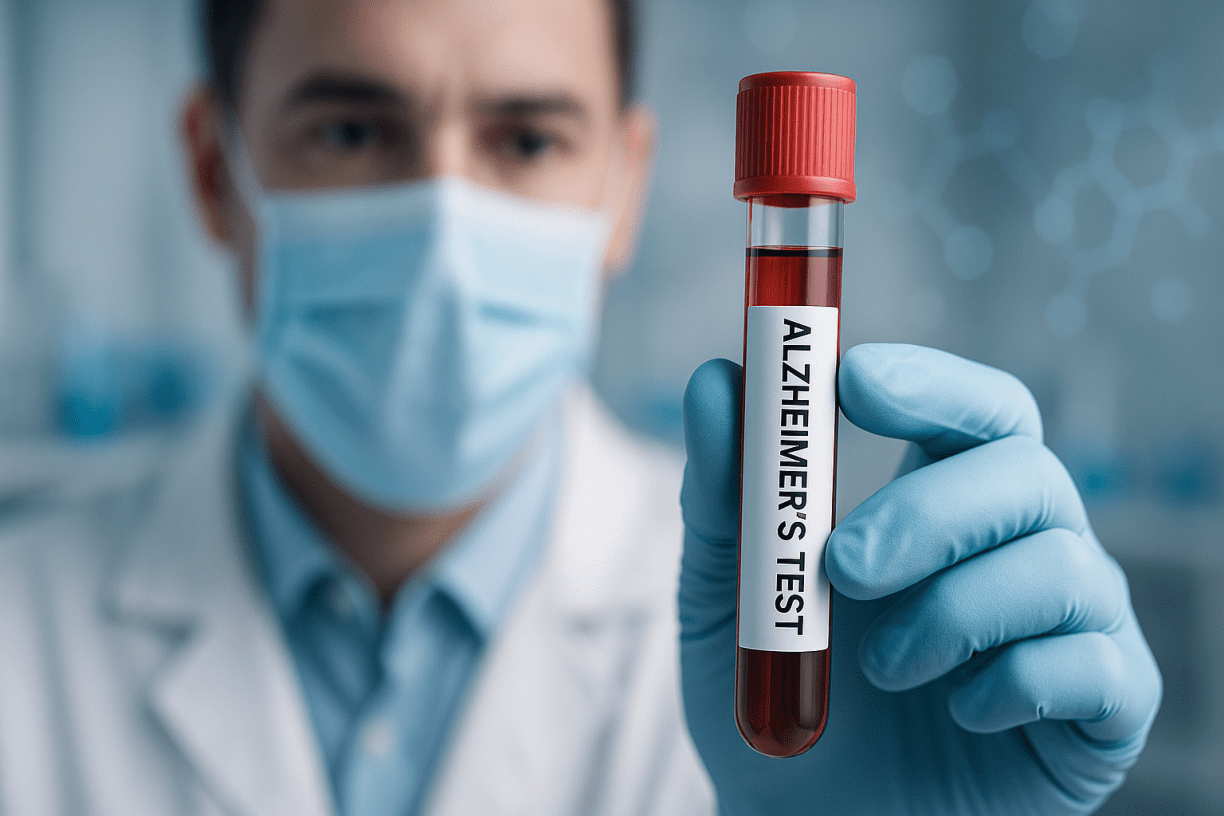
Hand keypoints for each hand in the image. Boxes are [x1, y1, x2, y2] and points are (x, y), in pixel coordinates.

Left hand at [678, 344, 1160, 814]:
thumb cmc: (775, 697)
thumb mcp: (729, 595)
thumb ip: (726, 494)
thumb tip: (717, 381)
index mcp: (942, 504)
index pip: (977, 411)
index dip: (933, 383)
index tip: (853, 382)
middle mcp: (1019, 549)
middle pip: (1028, 472)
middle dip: (932, 512)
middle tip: (842, 566)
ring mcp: (1070, 626)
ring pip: (1064, 566)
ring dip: (954, 613)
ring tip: (880, 669)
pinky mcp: (1102, 711)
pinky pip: (1098, 666)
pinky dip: (1016, 684)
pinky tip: (960, 714)